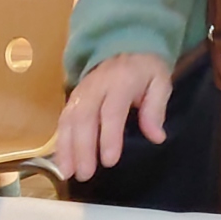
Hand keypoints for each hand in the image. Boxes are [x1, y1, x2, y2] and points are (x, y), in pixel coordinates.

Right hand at [55, 53, 172, 181]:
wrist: (126, 45)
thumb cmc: (146, 69)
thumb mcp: (160, 83)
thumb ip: (156, 109)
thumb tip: (156, 136)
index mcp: (120, 82)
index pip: (112, 112)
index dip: (109, 138)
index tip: (109, 161)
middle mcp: (96, 87)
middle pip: (84, 119)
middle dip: (82, 149)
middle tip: (85, 174)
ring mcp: (81, 92)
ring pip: (68, 121)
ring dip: (66, 149)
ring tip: (69, 173)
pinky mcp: (72, 98)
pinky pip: (63, 120)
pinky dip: (60, 141)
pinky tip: (62, 160)